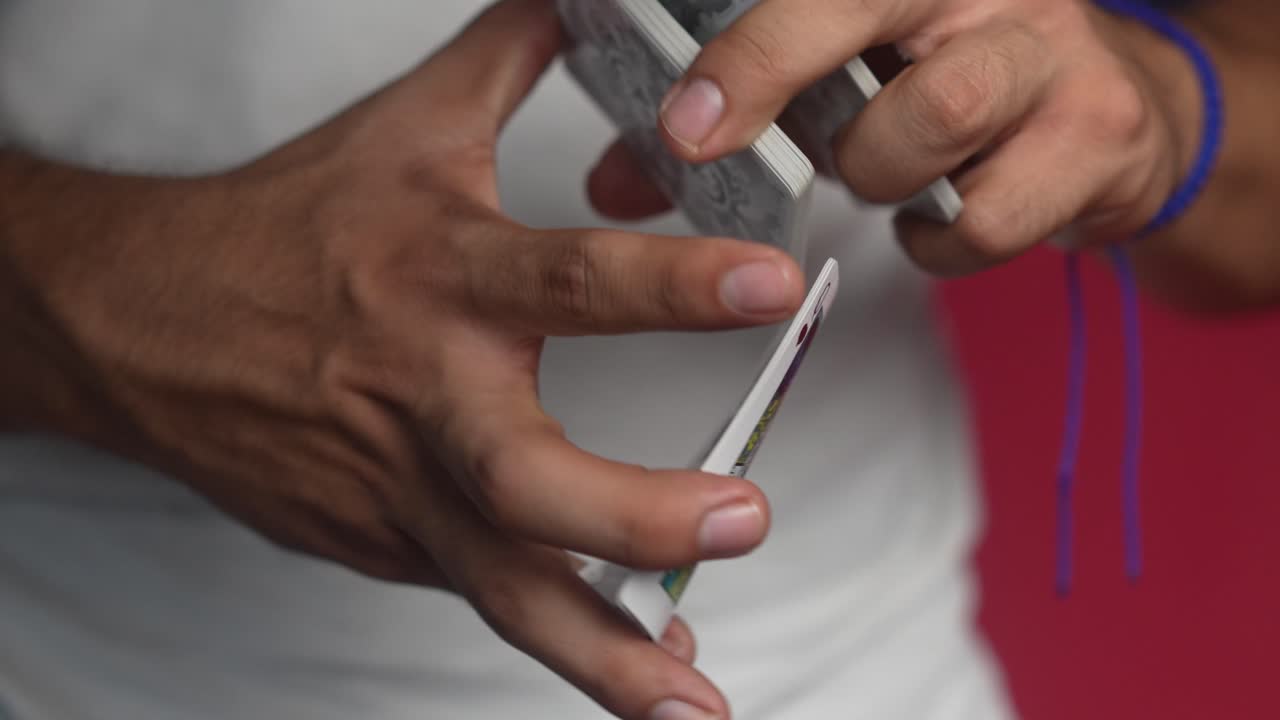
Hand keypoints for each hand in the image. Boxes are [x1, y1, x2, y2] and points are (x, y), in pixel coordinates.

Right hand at [2, 0, 805, 716]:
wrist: (140, 325)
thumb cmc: (286, 227)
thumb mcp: (406, 129)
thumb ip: (510, 57)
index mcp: (441, 277)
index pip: (568, 279)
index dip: (671, 281)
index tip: (769, 286)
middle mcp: (426, 395)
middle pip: (527, 477)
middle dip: (636, 511)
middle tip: (742, 520)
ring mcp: (402, 486)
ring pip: (504, 588)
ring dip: (604, 657)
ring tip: (693, 708)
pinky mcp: (388, 542)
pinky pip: (486, 597)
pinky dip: (566, 642)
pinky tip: (643, 677)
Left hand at [589, 0, 1201, 275]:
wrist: (1108, 119)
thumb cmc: (951, 85)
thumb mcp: (838, 77)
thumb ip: (731, 115)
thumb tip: (622, 177)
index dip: (751, 52)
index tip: (686, 121)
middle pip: (871, 8)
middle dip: (776, 79)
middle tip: (710, 139)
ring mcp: (1054, 56)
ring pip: (937, 116)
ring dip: (875, 169)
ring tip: (876, 169)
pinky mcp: (1099, 139)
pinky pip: (985, 220)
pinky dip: (937, 242)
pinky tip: (936, 216)